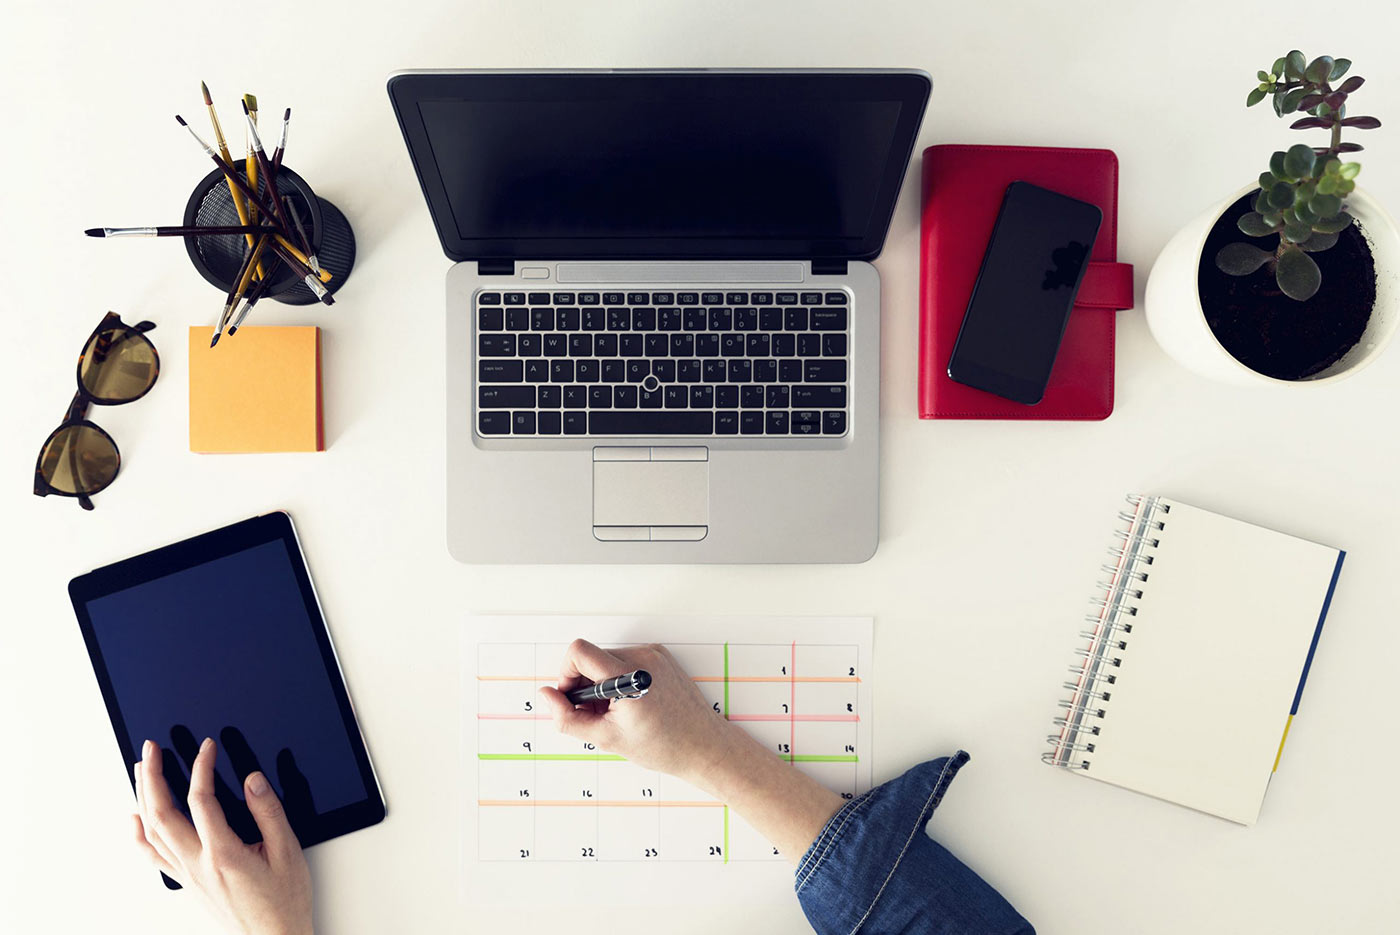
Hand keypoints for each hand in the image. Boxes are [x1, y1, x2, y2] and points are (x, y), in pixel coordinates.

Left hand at [132, 738, 312, 934]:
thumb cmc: (283, 901)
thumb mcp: (287, 851)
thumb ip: (269, 812)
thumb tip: (252, 781)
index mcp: (224, 853)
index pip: (202, 800)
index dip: (202, 767)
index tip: (208, 747)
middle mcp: (199, 864)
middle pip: (162, 814)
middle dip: (154, 776)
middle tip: (152, 749)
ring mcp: (189, 875)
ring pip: (153, 832)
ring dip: (143, 797)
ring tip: (143, 770)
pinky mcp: (188, 883)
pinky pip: (154, 857)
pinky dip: (140, 836)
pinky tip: (135, 820)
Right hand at [539, 639, 841, 863]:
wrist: (704, 747)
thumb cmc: (663, 746)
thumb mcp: (606, 739)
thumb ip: (567, 718)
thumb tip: (545, 696)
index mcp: (628, 676)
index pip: (579, 651)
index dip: (566, 673)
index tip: (572, 697)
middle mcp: (642, 658)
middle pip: (592, 657)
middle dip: (584, 685)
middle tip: (595, 716)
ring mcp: (654, 655)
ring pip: (607, 660)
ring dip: (602, 685)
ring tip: (614, 715)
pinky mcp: (661, 658)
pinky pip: (626, 662)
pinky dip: (619, 681)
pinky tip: (629, 706)